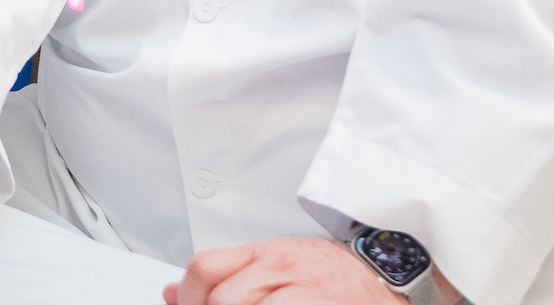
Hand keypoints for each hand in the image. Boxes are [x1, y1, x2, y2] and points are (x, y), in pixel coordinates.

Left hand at [161, 237, 459, 304]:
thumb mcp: (272, 264)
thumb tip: (169, 294)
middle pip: (222, 299)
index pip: (205, 269)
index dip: (185, 298)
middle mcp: (281, 269)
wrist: (385, 273)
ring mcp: (303, 291)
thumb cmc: (329, 274)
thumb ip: (224, 276)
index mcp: (264, 254)